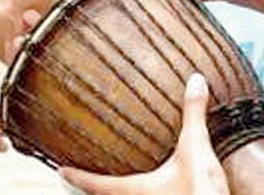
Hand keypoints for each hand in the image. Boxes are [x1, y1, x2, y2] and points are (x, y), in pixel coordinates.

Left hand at [61, 73, 227, 194]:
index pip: (95, 184)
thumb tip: (195, 80)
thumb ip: (193, 114)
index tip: (60, 170)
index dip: (76, 176)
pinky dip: (138, 194)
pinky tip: (148, 188)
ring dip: (114, 192)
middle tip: (77, 177)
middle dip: (92, 188)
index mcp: (134, 189)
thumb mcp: (197, 148)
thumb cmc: (202, 191)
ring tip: (107, 182)